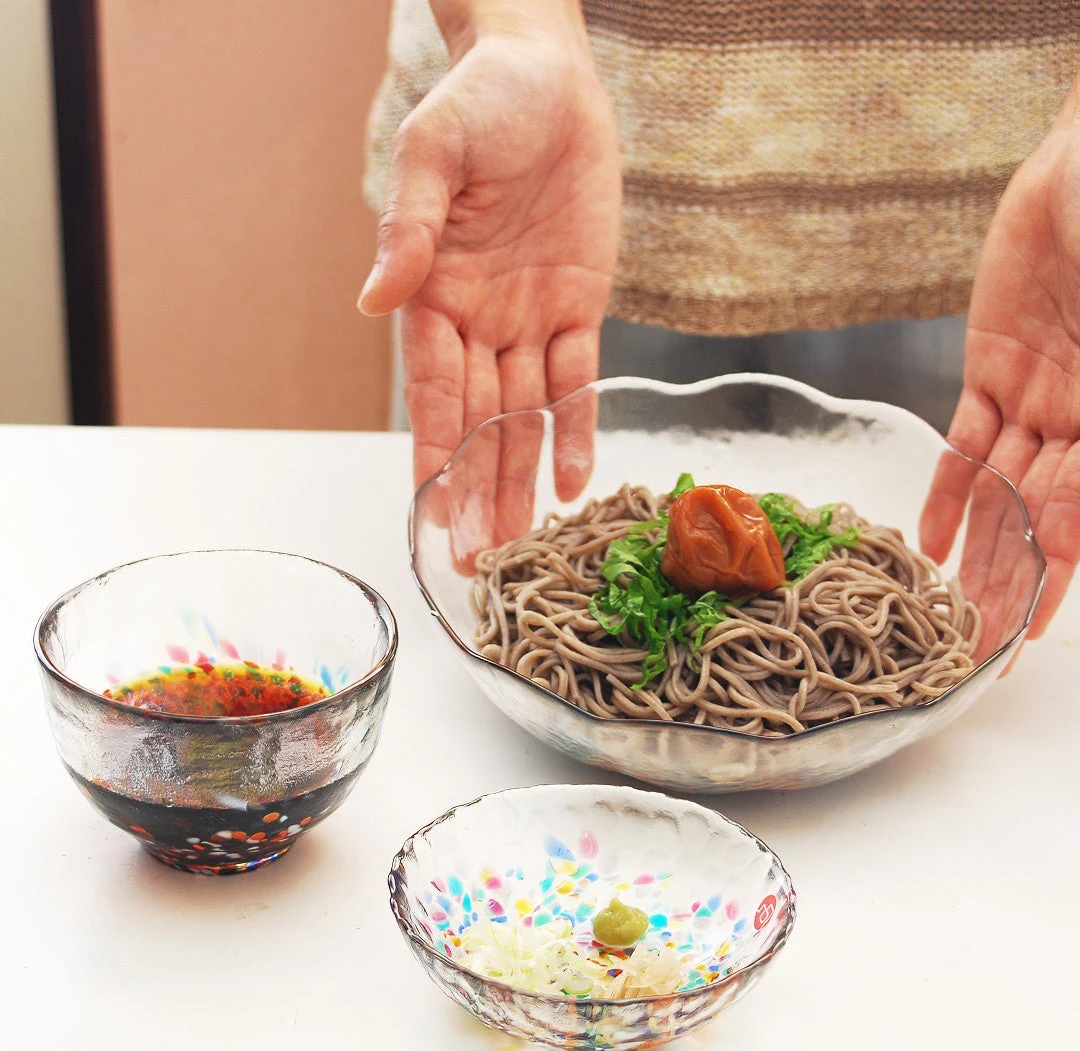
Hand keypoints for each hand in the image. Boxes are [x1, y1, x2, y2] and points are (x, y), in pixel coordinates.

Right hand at [360, 5, 620, 564]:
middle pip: (480, 421)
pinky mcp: (581, 306)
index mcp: (435, 293)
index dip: (435, 453)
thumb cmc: (481, 99)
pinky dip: (576, 429)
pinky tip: (570, 483)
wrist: (549, 74)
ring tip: (517, 543)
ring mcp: (532, 319)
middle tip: (477, 561)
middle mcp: (480, 320)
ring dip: (520, 479)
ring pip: (527, 416)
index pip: (433, 390)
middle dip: (477, 490)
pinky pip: (579, 380)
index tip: (431, 512)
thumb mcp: (434, 151)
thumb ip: (407, 225)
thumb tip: (373, 301)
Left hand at [921, 77, 1079, 645]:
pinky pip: (967, 442)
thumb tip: (1070, 527)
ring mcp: (1037, 398)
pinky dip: (951, 491)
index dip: (1056, 574)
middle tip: (979, 640)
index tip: (1031, 632)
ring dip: (978, 549)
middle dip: (1011, 580)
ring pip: (1000, 490)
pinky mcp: (993, 370)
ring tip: (954, 607)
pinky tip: (935, 542)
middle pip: (1038, 517)